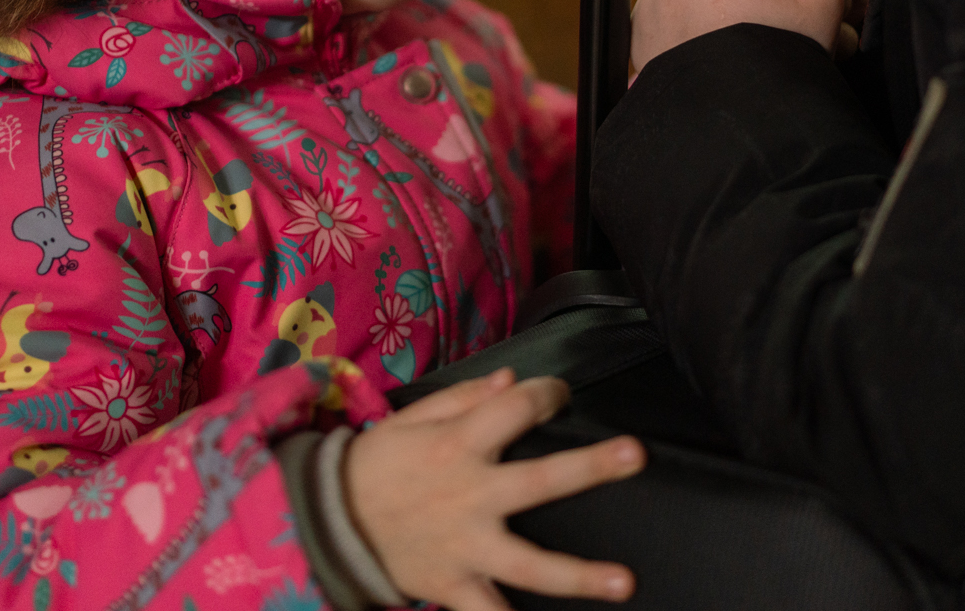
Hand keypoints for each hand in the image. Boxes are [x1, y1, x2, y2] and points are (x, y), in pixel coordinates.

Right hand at [346, 368, 644, 610]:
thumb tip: (514, 379)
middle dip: (589, 468)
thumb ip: (466, 398)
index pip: (515, 409)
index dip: (548, 394)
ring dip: (578, 575)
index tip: (562, 394)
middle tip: (636, 455)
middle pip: (539, 481)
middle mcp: (469, 495)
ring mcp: (465, 546)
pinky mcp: (453, 585)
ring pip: (528, 564)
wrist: (328, 521)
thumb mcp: (412, 419)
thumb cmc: (378, 465)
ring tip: (623, 582)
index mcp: (458, 446)